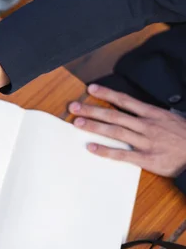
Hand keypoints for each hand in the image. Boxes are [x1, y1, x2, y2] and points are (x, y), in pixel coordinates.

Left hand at [69, 84, 185, 177]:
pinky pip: (122, 154)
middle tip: (74, 107)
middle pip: (115, 115)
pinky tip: (91, 147)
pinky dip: (105, 151)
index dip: (107, 94)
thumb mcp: (173, 118)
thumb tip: (139, 109)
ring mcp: (146, 142)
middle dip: (92, 110)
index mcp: (153, 114)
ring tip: (78, 123)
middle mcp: (147, 126)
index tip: (91, 89)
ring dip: (95, 127)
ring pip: (116, 132)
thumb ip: (154, 115)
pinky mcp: (147, 159)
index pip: (125, 101)